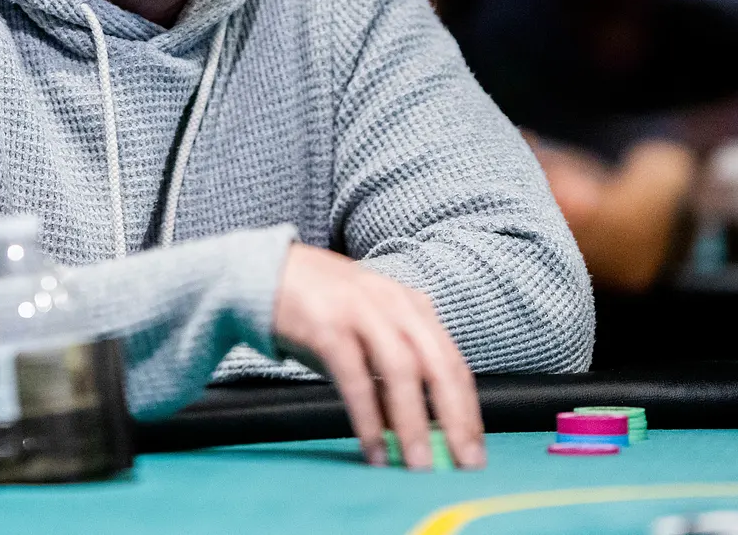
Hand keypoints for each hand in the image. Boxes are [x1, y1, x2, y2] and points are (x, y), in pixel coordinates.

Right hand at [272, 244, 483, 469]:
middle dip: (456, 420)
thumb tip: (418, 433)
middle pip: (438, 366)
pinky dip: (368, 418)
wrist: (262, 272)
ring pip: (402, 371)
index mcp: (411, 306)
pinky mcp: (327, 325)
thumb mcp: (366, 334)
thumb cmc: (320, 311)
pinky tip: (373, 448)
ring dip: (414, 423)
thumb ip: (389, 375)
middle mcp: (393, 304)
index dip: (468, 411)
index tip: (475, 453)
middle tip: (464, 465)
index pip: (453, 362)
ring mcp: (361, 310)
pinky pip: (355, 378)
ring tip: (419, 465)